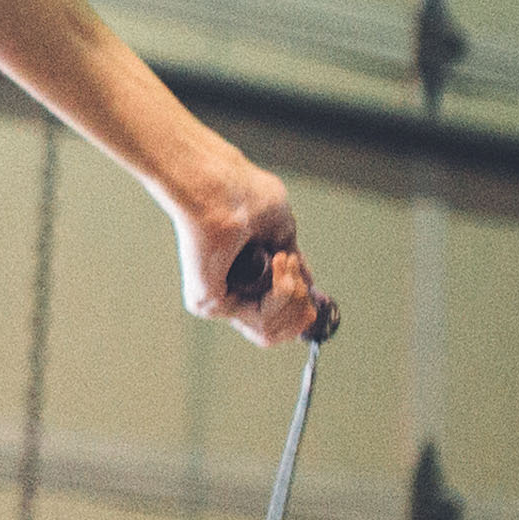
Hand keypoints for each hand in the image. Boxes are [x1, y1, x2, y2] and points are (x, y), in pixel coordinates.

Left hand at [172, 163, 327, 346]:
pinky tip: (276, 263)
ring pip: (273, 329)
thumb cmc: (247, 197)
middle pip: (279, 332)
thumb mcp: (282, 233)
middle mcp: (227, 296)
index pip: (276, 323)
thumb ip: (292, 264)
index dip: (299, 309)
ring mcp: (216, 303)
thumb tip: (310, 285)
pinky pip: (263, 320)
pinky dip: (282, 292)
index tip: (305, 282)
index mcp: (241, 283)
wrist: (221, 187)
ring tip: (280, 259)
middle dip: (299, 301)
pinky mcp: (209, 304)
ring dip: (292, 293)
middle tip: (288, 263)